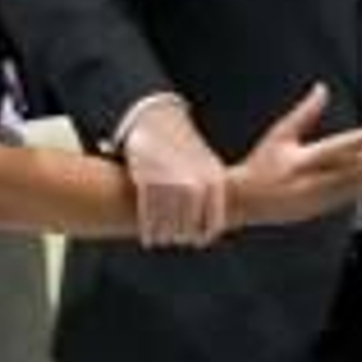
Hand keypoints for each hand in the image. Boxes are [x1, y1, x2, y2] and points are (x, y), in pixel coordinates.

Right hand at [121, 98, 227, 247]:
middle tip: (174, 239)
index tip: (196, 241)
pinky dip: (149, 230)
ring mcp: (170, 181)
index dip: (204, 236)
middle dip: (180, 236)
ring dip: (163, 237)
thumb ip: (211, 197)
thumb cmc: (186, 151)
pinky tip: (149, 236)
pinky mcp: (147, 179)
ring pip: (167, 225)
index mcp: (214, 180)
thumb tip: (207, 235)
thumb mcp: (207, 167)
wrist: (159, 121)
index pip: (212, 223)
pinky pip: (148, 216)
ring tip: (161, 239)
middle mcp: (194, 182)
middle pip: (188, 227)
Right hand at [228, 83, 361, 225]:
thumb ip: (305, 112)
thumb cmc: (261, 164)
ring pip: (354, 185)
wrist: (245, 201)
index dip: (360, 140)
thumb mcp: (280, 134)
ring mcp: (317, 197)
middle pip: (351, 168)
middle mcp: (311, 180)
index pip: (336, 148)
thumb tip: (322, 88)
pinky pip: (349, 197)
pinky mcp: (319, 208)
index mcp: (300, 160)